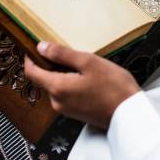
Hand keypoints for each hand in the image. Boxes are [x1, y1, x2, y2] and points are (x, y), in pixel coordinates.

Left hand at [24, 42, 139, 128]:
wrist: (130, 113)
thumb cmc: (113, 86)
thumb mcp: (88, 62)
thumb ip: (62, 54)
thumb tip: (41, 47)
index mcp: (57, 87)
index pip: (31, 72)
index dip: (30, 58)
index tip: (35, 46)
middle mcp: (57, 101)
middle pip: (44, 79)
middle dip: (51, 64)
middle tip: (69, 52)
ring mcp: (66, 109)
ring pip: (56, 86)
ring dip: (64, 74)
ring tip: (83, 65)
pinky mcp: (76, 113)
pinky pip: (66, 94)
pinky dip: (71, 83)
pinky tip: (88, 78)